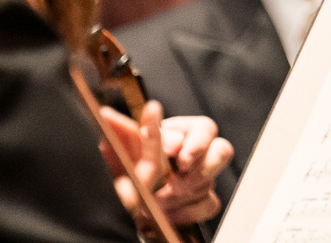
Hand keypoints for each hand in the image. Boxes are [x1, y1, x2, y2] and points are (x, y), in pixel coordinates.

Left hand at [99, 101, 231, 231]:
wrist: (134, 205)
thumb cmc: (134, 170)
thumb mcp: (126, 150)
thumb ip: (121, 134)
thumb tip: (109, 117)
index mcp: (183, 133)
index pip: (204, 128)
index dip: (196, 142)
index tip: (179, 154)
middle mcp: (198, 153)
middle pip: (221, 150)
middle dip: (200, 166)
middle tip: (180, 174)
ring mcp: (204, 178)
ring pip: (209, 181)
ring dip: (180, 193)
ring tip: (157, 199)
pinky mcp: (205, 202)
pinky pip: (208, 205)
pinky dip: (187, 211)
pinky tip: (168, 213)